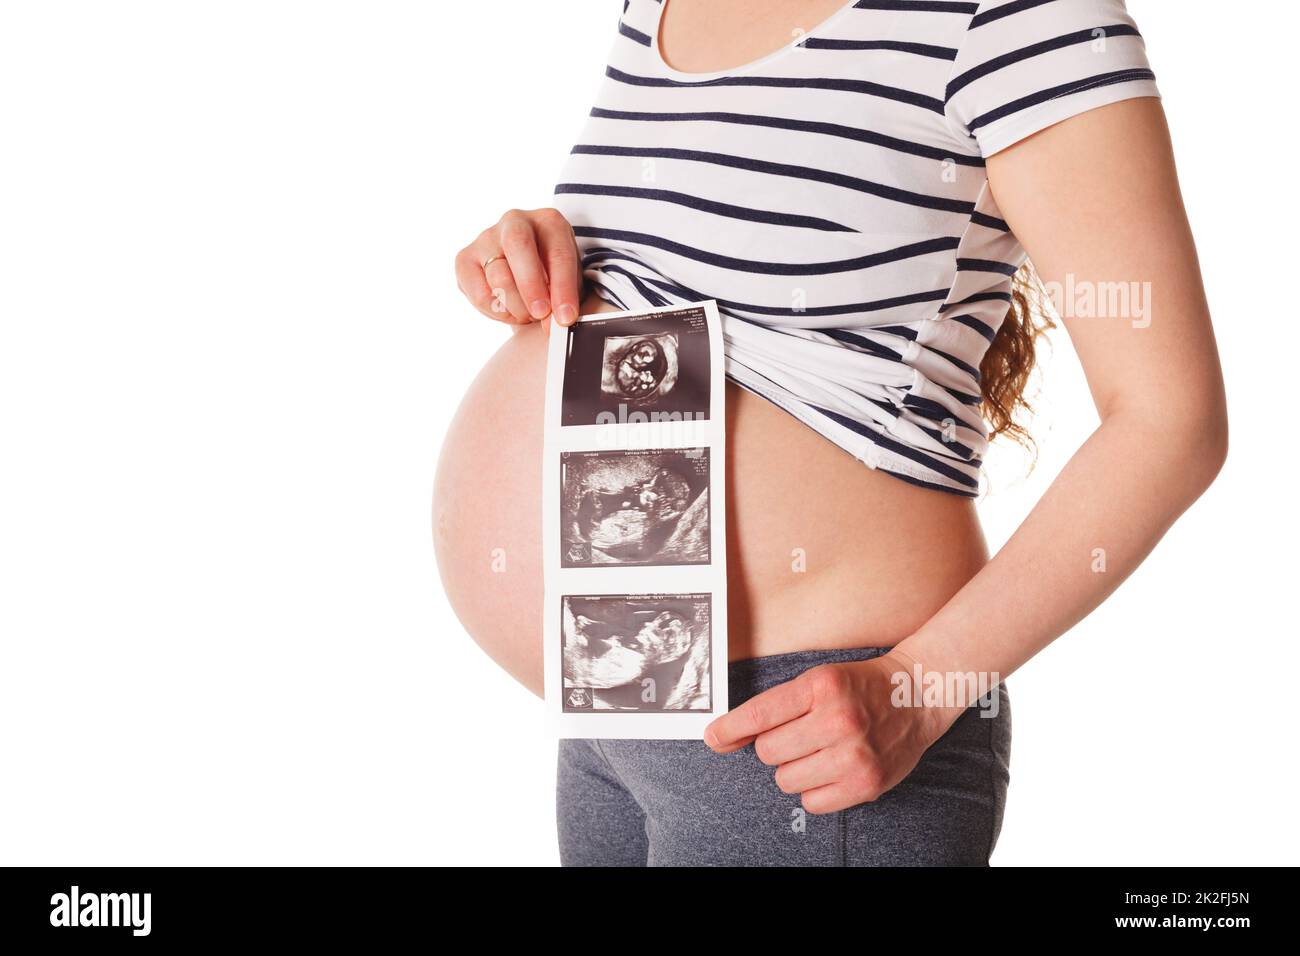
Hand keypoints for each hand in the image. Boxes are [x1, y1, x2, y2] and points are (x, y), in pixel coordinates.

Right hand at [454, 207, 582, 326]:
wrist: (525, 275)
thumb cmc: (551, 277)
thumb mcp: (567, 283)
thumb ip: (564, 300)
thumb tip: (553, 324)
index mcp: (549, 222)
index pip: (558, 252)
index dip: (563, 288)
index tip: (565, 317)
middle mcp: (515, 222)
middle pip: (518, 246)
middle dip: (531, 286)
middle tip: (540, 314)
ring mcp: (486, 238)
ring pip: (498, 275)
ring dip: (516, 305)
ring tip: (527, 315)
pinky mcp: (465, 259)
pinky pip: (478, 293)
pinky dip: (495, 311)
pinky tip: (508, 311)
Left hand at [703, 653, 965, 813]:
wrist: (917, 694)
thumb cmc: (860, 688)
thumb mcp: (818, 680)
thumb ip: (774, 707)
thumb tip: (722, 736)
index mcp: (821, 686)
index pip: (761, 714)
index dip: (730, 729)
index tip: (713, 737)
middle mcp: (838, 719)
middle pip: (769, 751)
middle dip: (775, 746)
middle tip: (800, 735)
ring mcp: (854, 753)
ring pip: (786, 779)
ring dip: (794, 769)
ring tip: (819, 752)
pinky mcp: (867, 782)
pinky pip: (812, 802)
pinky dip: (815, 790)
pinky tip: (831, 770)